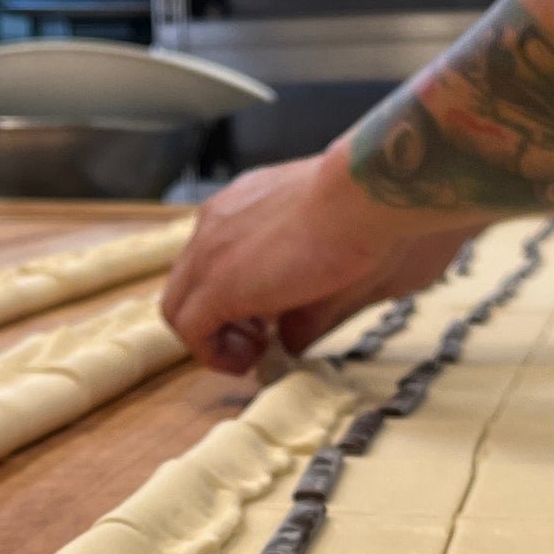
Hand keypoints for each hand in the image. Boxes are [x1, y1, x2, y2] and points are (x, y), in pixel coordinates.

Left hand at [161, 148, 483, 371]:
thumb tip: (293, 342)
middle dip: (219, 317)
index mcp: (248, 201)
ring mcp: (210, 249)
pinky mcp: (216, 285)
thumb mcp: (336, 255)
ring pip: (180, 304)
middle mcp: (219, 219)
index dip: (236, 292)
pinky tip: (251, 359)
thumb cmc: (373, 214)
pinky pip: (188, 331)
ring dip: (213, 336)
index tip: (269, 315)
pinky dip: (213, 353)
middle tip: (261, 338)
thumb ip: (308, 302)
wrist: (368, 194)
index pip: (217, 253)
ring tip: (255, 352)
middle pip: (190, 279)